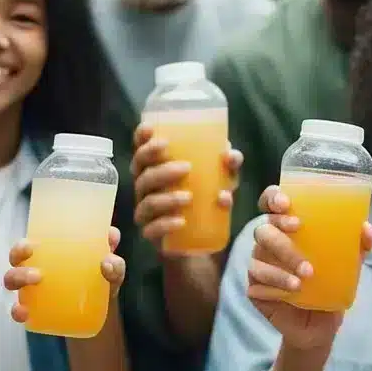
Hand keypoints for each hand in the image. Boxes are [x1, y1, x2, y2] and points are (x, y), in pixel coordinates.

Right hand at [5, 226, 124, 323]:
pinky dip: (17, 311)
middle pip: (16, 257)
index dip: (23, 244)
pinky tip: (24, 313)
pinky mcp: (34, 310)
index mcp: (51, 251)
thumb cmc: (102, 282)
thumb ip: (116, 265)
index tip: (33, 243)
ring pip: (12, 279)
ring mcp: (33, 289)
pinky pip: (18, 310)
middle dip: (18, 255)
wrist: (102, 313)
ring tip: (35, 279)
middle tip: (36, 265)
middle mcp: (36, 267)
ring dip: (18, 277)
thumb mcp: (112, 273)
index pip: (30, 242)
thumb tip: (107, 261)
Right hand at [131, 123, 242, 250]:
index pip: (141, 149)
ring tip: (189, 197)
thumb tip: (230, 155)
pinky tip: (181, 222)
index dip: (141, 138)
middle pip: (142, 174)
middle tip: (186, 167)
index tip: (151, 129)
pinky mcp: (153, 234)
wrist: (202, 240)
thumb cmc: (206, 199)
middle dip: (161, 168)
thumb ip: (227, 166)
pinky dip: (165, 224)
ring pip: (148, 202)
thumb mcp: (221, 180)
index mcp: (155, 168)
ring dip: (166, 198)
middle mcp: (146, 188)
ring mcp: (146, 212)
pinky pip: (152, 230)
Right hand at [246, 185, 371, 350]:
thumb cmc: (330, 285)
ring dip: (283, 261)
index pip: (271, 204)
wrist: (321, 326)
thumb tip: (366, 228)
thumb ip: (357, 246)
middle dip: (280, 228)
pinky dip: (277, 283)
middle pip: (264, 228)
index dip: (272, 198)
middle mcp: (269, 244)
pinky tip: (294, 289)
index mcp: (286, 229)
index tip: (286, 203)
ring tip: (307, 275)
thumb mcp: (349, 264)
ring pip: (259, 255)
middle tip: (299, 229)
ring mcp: (259, 266)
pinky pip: (258, 281)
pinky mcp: (255, 289)